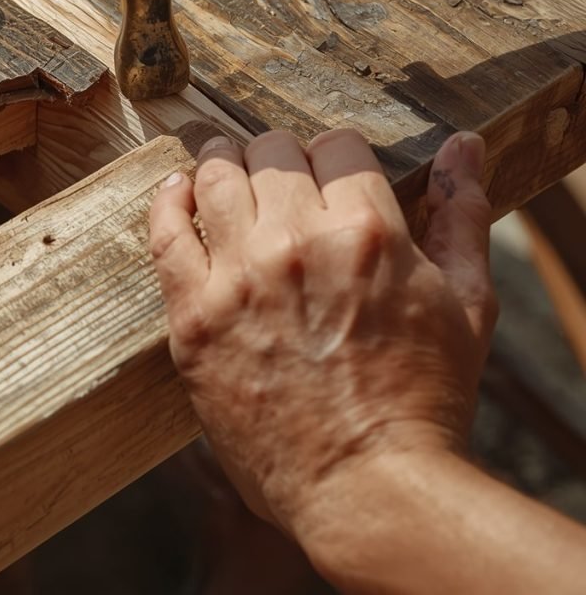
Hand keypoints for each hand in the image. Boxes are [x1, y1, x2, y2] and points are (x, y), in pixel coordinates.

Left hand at [148, 128, 495, 535]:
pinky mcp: (194, 316)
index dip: (334, 154)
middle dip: (279, 156)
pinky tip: (178, 192)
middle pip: (270, 151)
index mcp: (367, 231)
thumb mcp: (467, 303)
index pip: (335, 144)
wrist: (369, 488)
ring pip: (214, 176)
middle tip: (277, 177)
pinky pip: (164, 231)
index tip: (327, 174)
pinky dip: (167, 200)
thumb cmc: (425, 399)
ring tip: (224, 168)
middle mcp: (296, 241)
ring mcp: (238, 277)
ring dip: (221, 162)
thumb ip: (462, 215)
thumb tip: (463, 145)